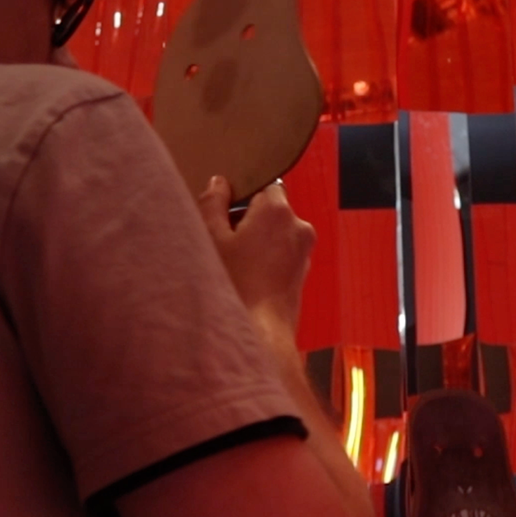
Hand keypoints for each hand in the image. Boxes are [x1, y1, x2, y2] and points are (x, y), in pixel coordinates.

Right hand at [199, 177, 314, 340]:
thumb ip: (213, 203)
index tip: (225, 213)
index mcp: (277, 210)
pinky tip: (247, 278)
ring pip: (277, 233)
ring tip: (234, 263)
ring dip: (258, 241)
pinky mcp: (303, 272)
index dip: (242, 196)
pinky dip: (267, 259)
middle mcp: (298, 226)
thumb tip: (219, 183)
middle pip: (271, 209)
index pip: (263, 185)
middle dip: (249, 220)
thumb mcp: (211, 237)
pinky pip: (283, 254)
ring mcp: (304, 251)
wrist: (259, 333)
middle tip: (225, 241)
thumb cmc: (234, 285)